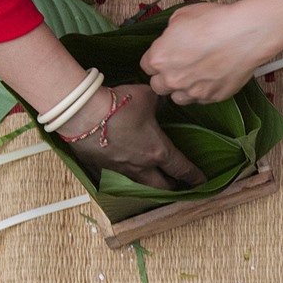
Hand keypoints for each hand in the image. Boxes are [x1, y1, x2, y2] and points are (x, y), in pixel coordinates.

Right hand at [57, 85, 205, 190]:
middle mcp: (140, 165)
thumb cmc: (118, 104)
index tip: (201, 181)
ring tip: (153, 181)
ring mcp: (118, 169)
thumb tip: (163, 96)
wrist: (82, 113)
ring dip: (148, 185)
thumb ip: (159, 100)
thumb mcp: (148, 96)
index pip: (181, 168)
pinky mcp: (99, 168)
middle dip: (172, 187)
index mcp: (158, 150)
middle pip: (161, 186)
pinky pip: (113, 179)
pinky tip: (120, 174)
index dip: (194, 176)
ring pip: (138, 185)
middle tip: (177, 184)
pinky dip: (120, 179)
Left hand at [140, 1, 274, 104]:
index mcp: (159, 58)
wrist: (245, 33)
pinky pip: (202, 99)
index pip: (146, 66)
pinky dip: (204, 90)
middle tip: (181, 65)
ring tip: (196, 74)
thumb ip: (170, 33)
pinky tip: (213, 75)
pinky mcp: (213, 97)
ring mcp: (193, 91)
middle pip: (158, 86)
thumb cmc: (216, 21)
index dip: (158, 59)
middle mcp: (172, 79)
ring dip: (183, 88)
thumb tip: (173, 38)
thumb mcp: (182, 16)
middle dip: (167, 76)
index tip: (167, 55)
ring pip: (178, 98)